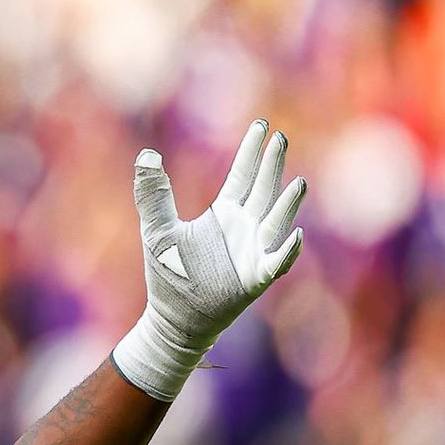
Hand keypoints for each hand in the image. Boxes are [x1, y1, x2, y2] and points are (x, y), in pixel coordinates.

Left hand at [112, 118, 305, 400]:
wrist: (174, 318)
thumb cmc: (169, 274)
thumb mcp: (156, 229)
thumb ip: (153, 194)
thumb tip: (146, 154)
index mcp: (224, 215)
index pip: (242, 175)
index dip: (251, 151)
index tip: (263, 125)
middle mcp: (244, 229)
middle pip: (262, 190)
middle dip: (271, 165)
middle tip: (281, 138)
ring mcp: (253, 252)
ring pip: (275, 222)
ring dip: (287, 204)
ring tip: (298, 183)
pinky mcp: (254, 278)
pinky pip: (275, 263)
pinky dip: (286, 251)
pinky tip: (295, 236)